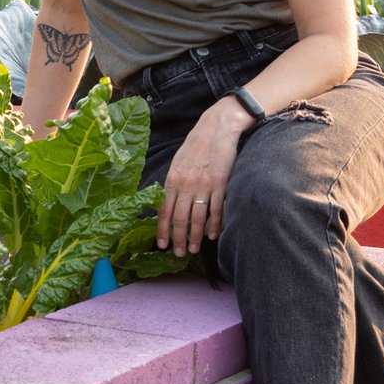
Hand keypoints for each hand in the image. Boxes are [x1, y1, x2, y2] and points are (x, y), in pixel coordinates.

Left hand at [157, 100, 250, 254]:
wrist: (216, 129)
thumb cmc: (196, 145)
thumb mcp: (177, 162)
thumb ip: (172, 183)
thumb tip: (167, 203)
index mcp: (172, 179)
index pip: (164, 210)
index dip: (162, 230)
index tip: (162, 244)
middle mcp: (186, 185)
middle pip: (179, 219)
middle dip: (179, 239)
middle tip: (179, 254)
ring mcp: (204, 186)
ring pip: (197, 218)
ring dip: (195, 236)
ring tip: (194, 249)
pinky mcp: (220, 184)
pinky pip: (216, 210)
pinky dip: (214, 225)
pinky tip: (212, 235)